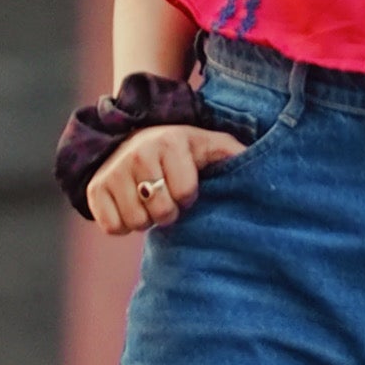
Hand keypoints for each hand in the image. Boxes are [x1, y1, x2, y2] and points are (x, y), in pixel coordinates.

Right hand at [87, 121, 248, 236]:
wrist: (134, 137)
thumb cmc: (182, 150)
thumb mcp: (210, 145)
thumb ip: (235, 155)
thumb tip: (269, 172)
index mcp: (170, 144)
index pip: (184, 195)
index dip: (188, 198)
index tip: (187, 188)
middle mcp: (138, 153)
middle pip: (160, 212)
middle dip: (167, 211)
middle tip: (166, 197)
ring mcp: (113, 171)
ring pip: (136, 221)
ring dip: (145, 219)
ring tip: (148, 200)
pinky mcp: (94, 189)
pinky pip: (111, 226)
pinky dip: (121, 224)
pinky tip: (130, 206)